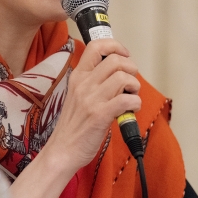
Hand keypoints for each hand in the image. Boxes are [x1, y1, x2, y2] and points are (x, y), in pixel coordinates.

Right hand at [42, 38, 140, 175]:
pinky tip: (131, 110)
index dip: (115, 46)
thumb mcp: (77, 96)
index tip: (124, 55)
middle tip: (130, 82)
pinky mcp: (100, 115)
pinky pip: (126, 100)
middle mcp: (84, 84)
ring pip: (123, 77)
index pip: (96, 46)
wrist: (62, 151)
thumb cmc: (73, 125)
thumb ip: (94, 82)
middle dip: (131, 69)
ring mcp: (91, 99)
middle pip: (116, 60)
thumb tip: (118, 73)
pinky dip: (135, 103)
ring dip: (135, 86)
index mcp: (78, 76)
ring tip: (131, 97)